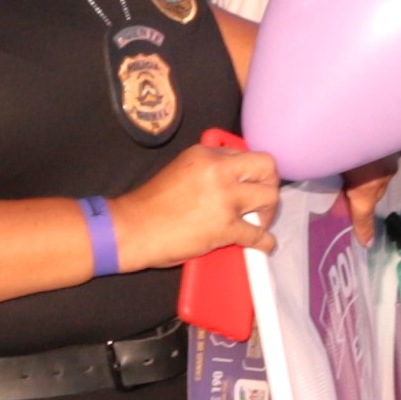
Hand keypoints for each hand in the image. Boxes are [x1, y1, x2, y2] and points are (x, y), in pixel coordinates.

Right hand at [116, 135, 285, 268]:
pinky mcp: (224, 227)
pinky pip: (258, 234)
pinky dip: (265, 242)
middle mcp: (218, 171)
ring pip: (269, 197)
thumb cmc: (151, 204)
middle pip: (267, 168)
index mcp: (205, 155)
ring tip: (257, 222)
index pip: (246, 154)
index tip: (250, 184)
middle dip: (270, 184)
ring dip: (268, 213)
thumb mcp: (182, 170)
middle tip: (262, 200)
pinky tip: (263, 244)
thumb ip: (210, 168)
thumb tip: (236, 176)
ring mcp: (224, 199)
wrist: (130, 229)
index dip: (251, 172)